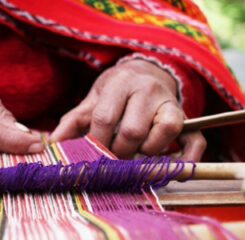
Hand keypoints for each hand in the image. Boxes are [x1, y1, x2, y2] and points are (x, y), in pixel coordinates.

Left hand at [50, 59, 205, 160]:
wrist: (146, 73)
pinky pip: (195, 140)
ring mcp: (171, 103)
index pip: (105, 118)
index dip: (96, 143)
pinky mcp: (188, 118)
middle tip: (112, 161)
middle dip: (119, 153)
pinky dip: (187, 159)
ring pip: (165, 131)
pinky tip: (171, 171)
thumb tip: (49, 146)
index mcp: (119, 83)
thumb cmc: (114, 93)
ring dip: (148, 153)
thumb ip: (71, 122)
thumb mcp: (91, 101)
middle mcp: (148, 90)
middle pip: (133, 130)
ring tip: (136, 157)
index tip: (91, 157)